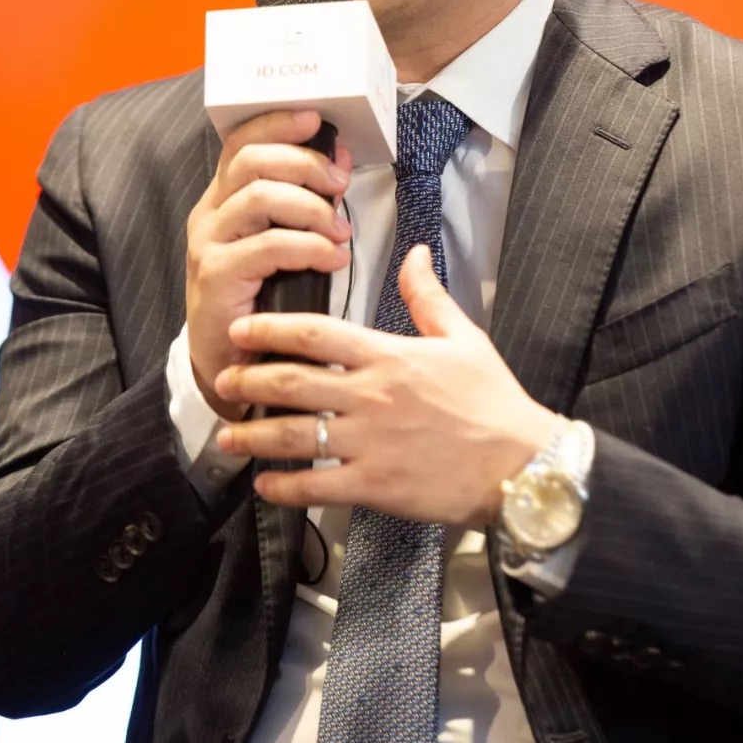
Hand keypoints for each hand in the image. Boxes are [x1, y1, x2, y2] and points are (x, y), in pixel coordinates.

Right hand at [186, 108, 352, 417]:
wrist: (226, 362)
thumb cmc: (259, 298)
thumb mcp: (280, 240)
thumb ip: (303, 203)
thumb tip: (338, 164)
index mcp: (223, 198)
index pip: (241, 142)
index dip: (278, 124)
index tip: (317, 119)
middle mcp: (210, 215)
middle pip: (252, 161)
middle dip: (304, 163)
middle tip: (340, 183)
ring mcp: (208, 245)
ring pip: (259, 197)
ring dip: (311, 207)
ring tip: (339, 230)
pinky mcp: (216, 277)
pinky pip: (267, 246)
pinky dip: (308, 247)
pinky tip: (330, 258)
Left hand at [214, 244, 557, 524]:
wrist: (520, 463)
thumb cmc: (493, 402)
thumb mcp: (464, 337)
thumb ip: (427, 296)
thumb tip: (412, 254)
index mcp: (388, 356)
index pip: (315, 333)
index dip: (271, 329)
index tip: (244, 329)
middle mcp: (370, 396)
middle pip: (291, 383)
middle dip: (248, 381)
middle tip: (223, 380)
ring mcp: (369, 444)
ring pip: (294, 436)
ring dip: (253, 436)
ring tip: (228, 435)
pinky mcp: (375, 487)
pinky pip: (316, 487)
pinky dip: (283, 487)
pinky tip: (264, 485)